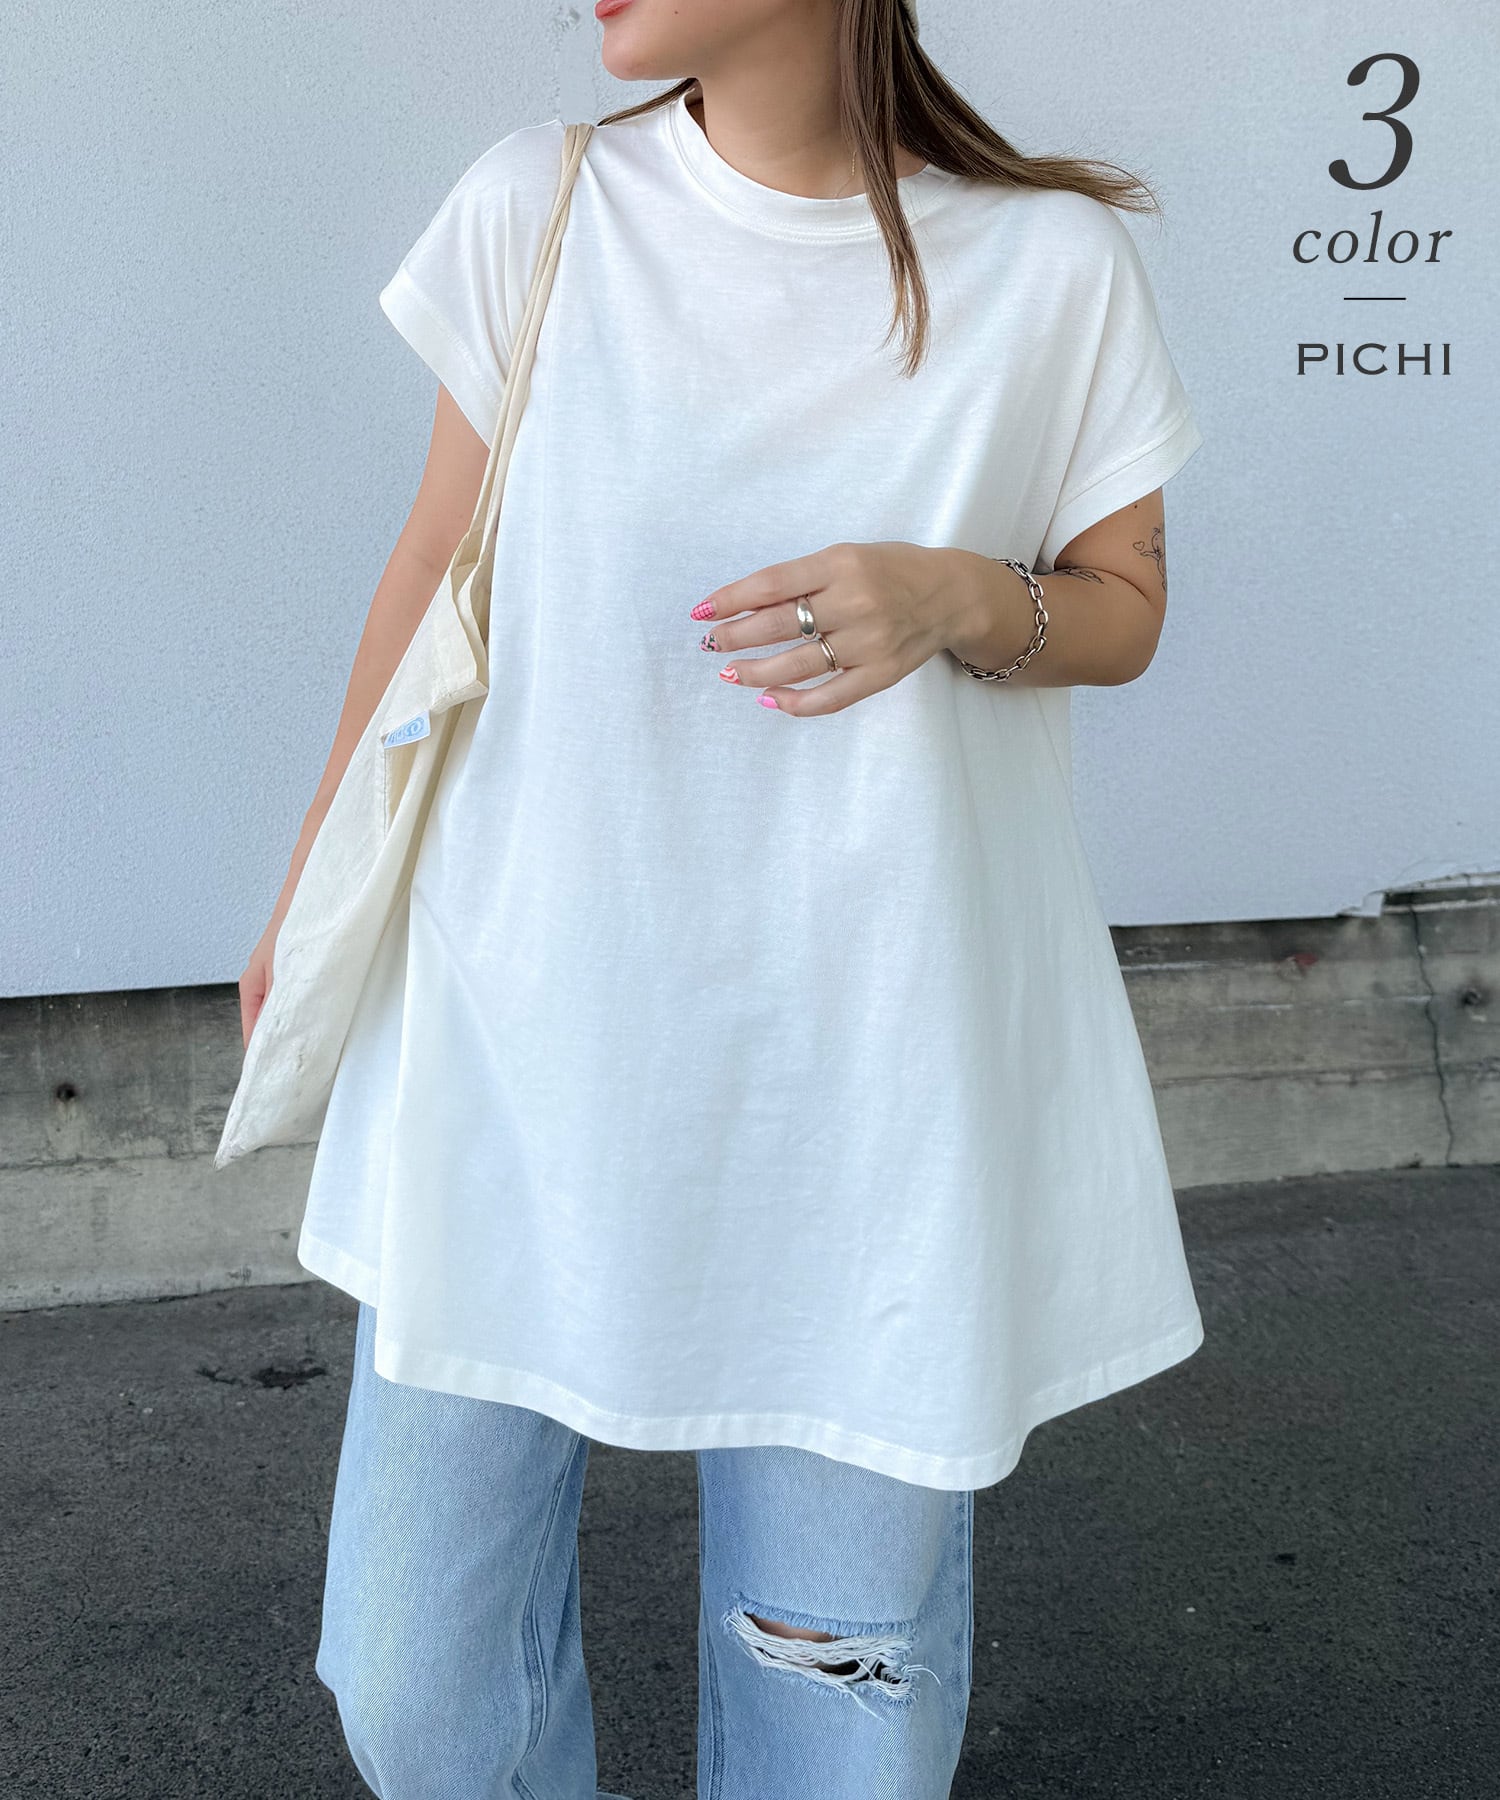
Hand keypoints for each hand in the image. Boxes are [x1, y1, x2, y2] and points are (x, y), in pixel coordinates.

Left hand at [690, 540, 973, 716]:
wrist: (952, 595)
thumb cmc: (890, 571)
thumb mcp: (846, 558)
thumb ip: (801, 580)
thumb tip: (744, 606)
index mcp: (841, 564)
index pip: (772, 585)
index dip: (731, 599)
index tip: (702, 611)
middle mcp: (855, 603)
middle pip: (779, 626)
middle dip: (735, 636)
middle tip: (711, 643)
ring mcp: (869, 643)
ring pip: (798, 665)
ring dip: (755, 672)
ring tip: (730, 672)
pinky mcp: (880, 675)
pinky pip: (829, 698)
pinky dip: (795, 703)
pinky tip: (769, 699)